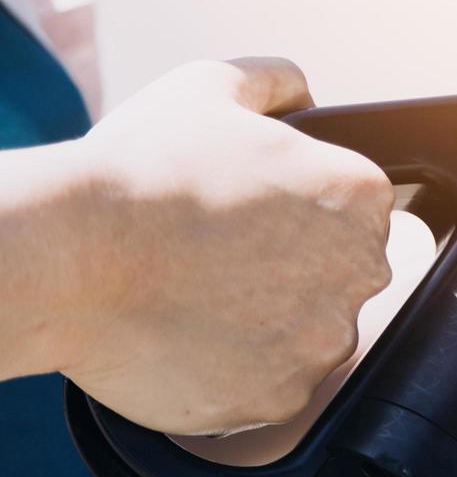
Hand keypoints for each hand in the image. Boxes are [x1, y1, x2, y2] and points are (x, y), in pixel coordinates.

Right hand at [51, 58, 393, 434]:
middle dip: (289, 270)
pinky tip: (192, 339)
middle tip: (217, 259)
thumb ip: (277, 81)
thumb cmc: (141, 170)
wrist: (73, 253)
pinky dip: (238, 372)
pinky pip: (272, 387)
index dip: (297, 213)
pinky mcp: (286, 396)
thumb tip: (302, 91)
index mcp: (360, 195)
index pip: (354, 211)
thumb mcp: (214, 85)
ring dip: (265, 324)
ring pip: (307, 335)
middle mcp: (362, 269)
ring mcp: (325, 339)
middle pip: (337, 275)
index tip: (251, 219)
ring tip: (197, 298)